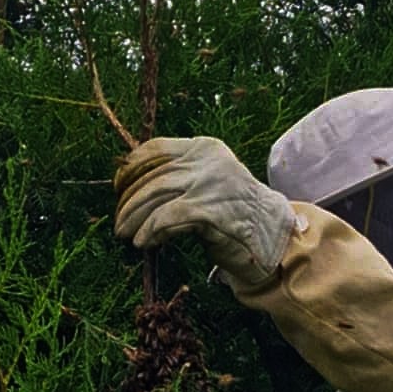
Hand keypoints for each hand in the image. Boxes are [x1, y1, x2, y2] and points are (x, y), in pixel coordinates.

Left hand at [114, 135, 302, 286]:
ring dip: (135, 218)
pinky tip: (144, 242)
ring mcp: (210, 184)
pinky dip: (151, 230)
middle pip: (153, 176)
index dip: (131, 167)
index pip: (157, 148)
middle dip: (130, 201)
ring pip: (157, 195)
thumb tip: (132, 188)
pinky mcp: (211, 210)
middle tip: (119, 222)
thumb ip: (180, 177)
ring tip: (126, 234)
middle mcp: (207, 161)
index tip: (118, 187)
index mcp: (205, 148)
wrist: (274, 235)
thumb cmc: (236, 214)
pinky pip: (168, 217)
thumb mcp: (209, 183)